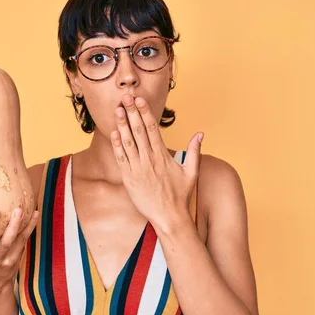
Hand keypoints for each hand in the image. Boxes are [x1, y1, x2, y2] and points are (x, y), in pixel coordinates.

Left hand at [111, 94, 202, 230]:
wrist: (169, 217)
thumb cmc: (180, 195)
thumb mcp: (191, 172)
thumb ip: (195, 151)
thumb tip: (200, 134)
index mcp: (163, 155)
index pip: (152, 128)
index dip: (145, 112)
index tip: (139, 100)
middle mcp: (149, 159)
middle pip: (138, 130)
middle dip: (131, 112)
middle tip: (125, 97)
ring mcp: (137, 168)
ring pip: (128, 142)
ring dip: (121, 125)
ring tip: (117, 110)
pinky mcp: (129, 178)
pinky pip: (121, 158)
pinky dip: (117, 145)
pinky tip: (113, 133)